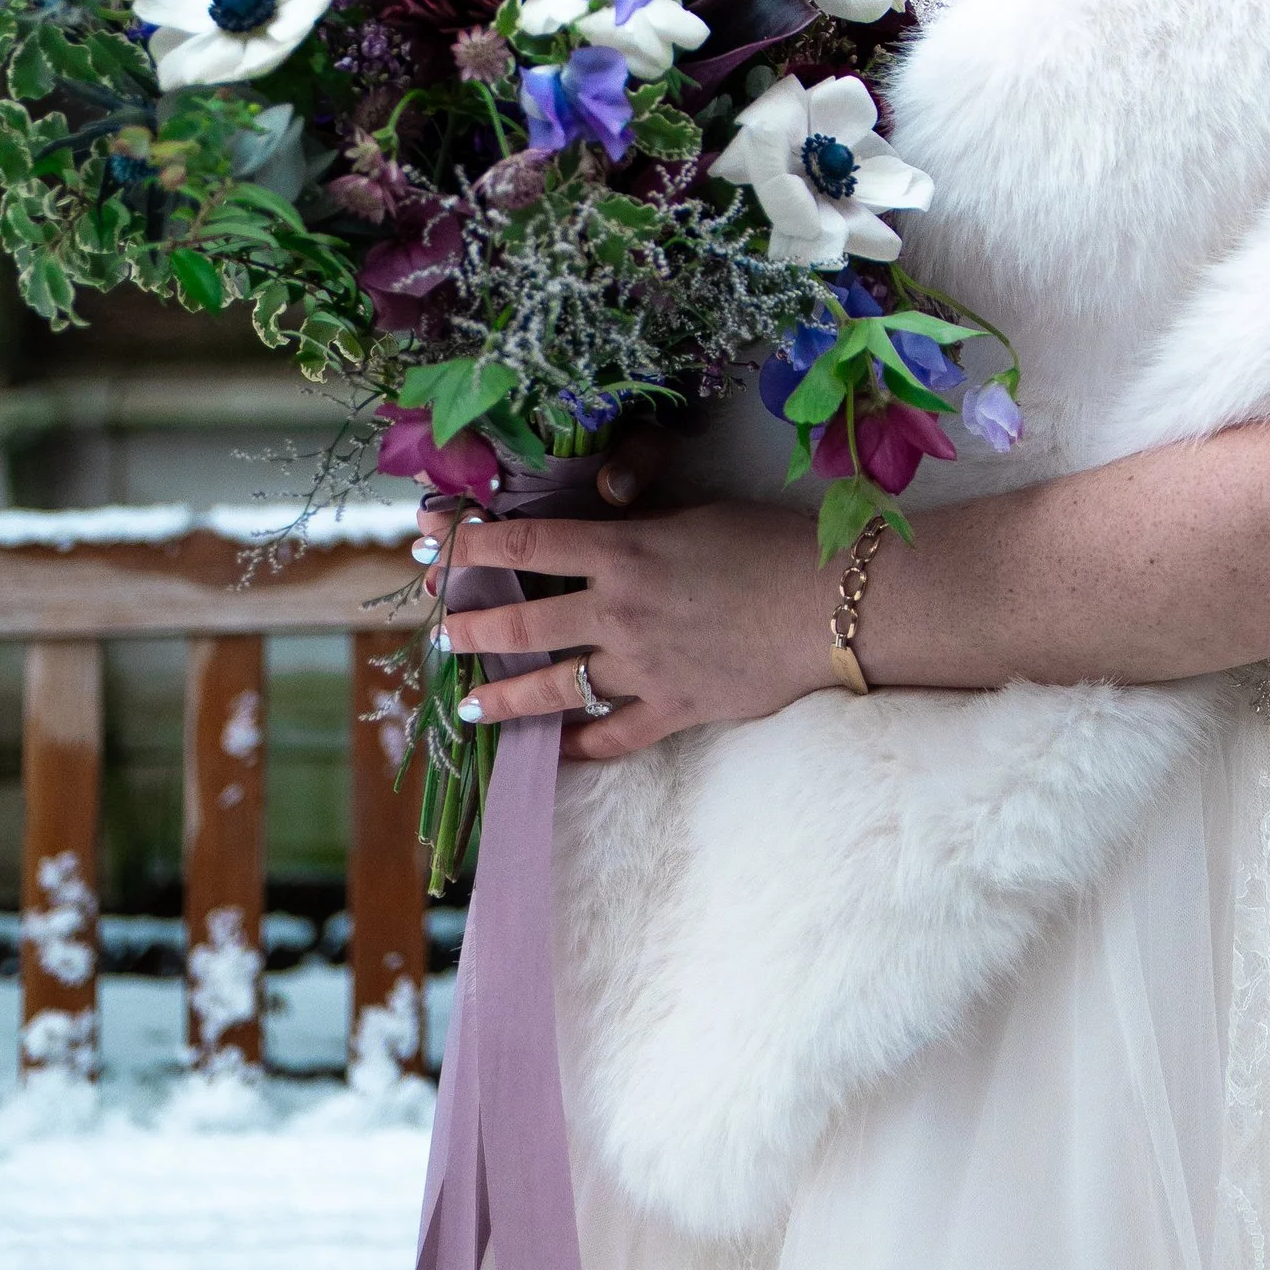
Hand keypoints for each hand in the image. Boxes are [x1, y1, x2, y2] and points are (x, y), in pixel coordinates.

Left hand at [411, 502, 837, 760]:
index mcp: (625, 551)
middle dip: (474, 627)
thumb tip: (603, 527)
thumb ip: (641, 528)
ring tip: (472, 705)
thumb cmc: (770, 544)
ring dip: (505, 697)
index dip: (476, 544)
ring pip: (554, 688)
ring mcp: (642, 666)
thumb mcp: (696, 516)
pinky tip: (553, 753)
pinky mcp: (672, 708)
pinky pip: (611, 738)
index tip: (440, 545)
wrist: (829, 604)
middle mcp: (620, 610)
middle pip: (525, 621)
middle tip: (441, 633)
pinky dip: (579, 748)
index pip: (530, 543)